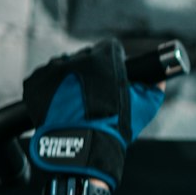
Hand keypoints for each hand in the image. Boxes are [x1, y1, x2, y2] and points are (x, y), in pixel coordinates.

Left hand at [22, 39, 163, 190]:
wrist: (81, 146)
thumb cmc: (113, 126)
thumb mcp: (143, 108)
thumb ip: (154, 90)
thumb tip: (159, 81)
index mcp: (105, 58)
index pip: (110, 48)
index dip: (113, 62)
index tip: (112, 76)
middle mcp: (78, 58)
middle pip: (85, 56)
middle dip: (90, 70)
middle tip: (94, 93)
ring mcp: (54, 69)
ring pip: (64, 66)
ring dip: (69, 78)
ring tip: (75, 101)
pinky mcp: (36, 81)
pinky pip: (44, 78)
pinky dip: (50, 88)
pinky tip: (60, 104)